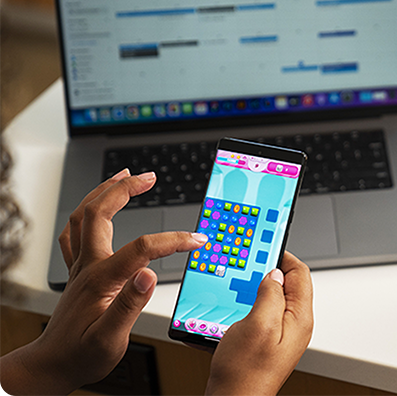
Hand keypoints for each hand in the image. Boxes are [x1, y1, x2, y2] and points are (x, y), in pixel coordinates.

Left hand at [0, 169, 206, 394]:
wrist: (51, 366)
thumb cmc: (81, 356)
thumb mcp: (109, 340)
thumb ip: (129, 306)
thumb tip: (148, 275)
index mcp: (102, 280)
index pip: (142, 249)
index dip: (173, 241)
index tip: (198, 240)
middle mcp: (89, 266)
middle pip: (100, 213)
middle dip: (125, 189)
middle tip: (149, 177)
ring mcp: (81, 267)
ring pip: (85, 216)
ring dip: (104, 191)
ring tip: (125, 176)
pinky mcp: (79, 272)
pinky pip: (76, 233)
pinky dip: (87, 213)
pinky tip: (96, 208)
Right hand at [205, 251, 313, 395]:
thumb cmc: (245, 373)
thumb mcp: (258, 324)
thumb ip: (270, 294)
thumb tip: (275, 274)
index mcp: (299, 318)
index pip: (301, 274)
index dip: (284, 256)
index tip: (266, 246)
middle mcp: (294, 325)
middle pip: (287, 284)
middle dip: (267, 272)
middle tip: (247, 266)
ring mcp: (281, 333)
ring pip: (271, 298)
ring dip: (254, 289)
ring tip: (238, 286)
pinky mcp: (266, 340)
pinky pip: (261, 314)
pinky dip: (247, 306)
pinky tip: (232, 309)